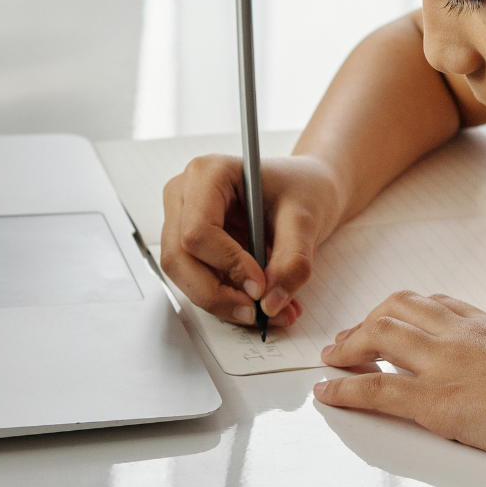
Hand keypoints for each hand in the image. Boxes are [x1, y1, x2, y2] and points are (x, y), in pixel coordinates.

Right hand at [159, 153, 343, 328]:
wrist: (307, 189)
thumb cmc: (302, 188)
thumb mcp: (306, 219)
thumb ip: (292, 261)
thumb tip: (271, 302)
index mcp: (208, 174)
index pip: (197, 230)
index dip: (227, 264)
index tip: (260, 286)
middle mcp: (185, 196)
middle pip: (179, 258)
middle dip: (217, 294)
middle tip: (257, 312)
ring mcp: (182, 222)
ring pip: (184, 276)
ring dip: (223, 302)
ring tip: (268, 312)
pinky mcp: (191, 247)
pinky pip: (199, 281)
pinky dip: (228, 300)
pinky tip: (262, 305)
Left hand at [312, 292, 485, 473]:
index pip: (442, 308)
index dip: (412, 310)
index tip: (397, 315)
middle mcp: (466, 338)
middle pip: (401, 312)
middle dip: (370, 322)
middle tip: (351, 338)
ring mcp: (448, 367)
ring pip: (380, 338)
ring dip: (348, 347)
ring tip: (331, 358)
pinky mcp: (438, 404)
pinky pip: (376, 391)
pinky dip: (343, 391)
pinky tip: (326, 394)